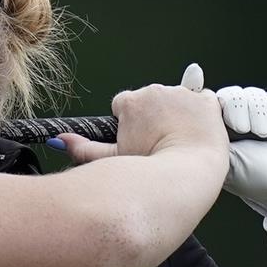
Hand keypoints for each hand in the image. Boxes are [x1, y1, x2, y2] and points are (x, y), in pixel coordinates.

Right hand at [53, 63, 226, 170]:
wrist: (187, 176)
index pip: (124, 105)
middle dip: (154, 118)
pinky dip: (202, 114)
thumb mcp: (112, 160)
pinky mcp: (207, 101)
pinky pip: (204, 100)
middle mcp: (155, 91)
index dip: (130, 125)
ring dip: (177, 115)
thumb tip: (59, 140)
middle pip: (151, 101)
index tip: (138, 140)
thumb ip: (84, 148)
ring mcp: (183, 94)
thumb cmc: (147, 171)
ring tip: (178, 142)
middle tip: (158, 144)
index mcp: (130, 101)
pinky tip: (197, 132)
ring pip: (178, 100)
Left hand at [209, 75, 266, 229]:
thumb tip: (198, 119)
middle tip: (249, 131)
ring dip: (260, 110)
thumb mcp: (231, 163)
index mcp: (219, 136)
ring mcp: (257, 120)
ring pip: (253, 94)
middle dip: (242, 109)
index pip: (212, 105)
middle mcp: (236, 125)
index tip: (232, 119)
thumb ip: (214, 141)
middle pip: (233, 96)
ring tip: (266, 133)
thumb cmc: (261, 182)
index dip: (220, 104)